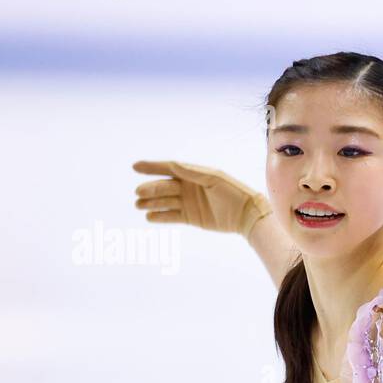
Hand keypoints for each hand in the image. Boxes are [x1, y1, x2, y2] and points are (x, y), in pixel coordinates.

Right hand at [132, 160, 271, 237]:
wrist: (247, 214)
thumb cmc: (233, 192)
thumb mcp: (213, 179)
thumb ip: (192, 172)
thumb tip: (172, 164)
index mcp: (193, 174)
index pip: (168, 169)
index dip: (151, 167)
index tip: (135, 166)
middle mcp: (188, 187)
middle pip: (164, 186)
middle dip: (150, 189)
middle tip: (139, 193)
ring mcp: (188, 203)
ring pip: (165, 202)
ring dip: (151, 203)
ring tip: (139, 205)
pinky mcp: (191, 218)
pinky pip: (172, 216)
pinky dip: (160, 217)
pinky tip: (149, 217)